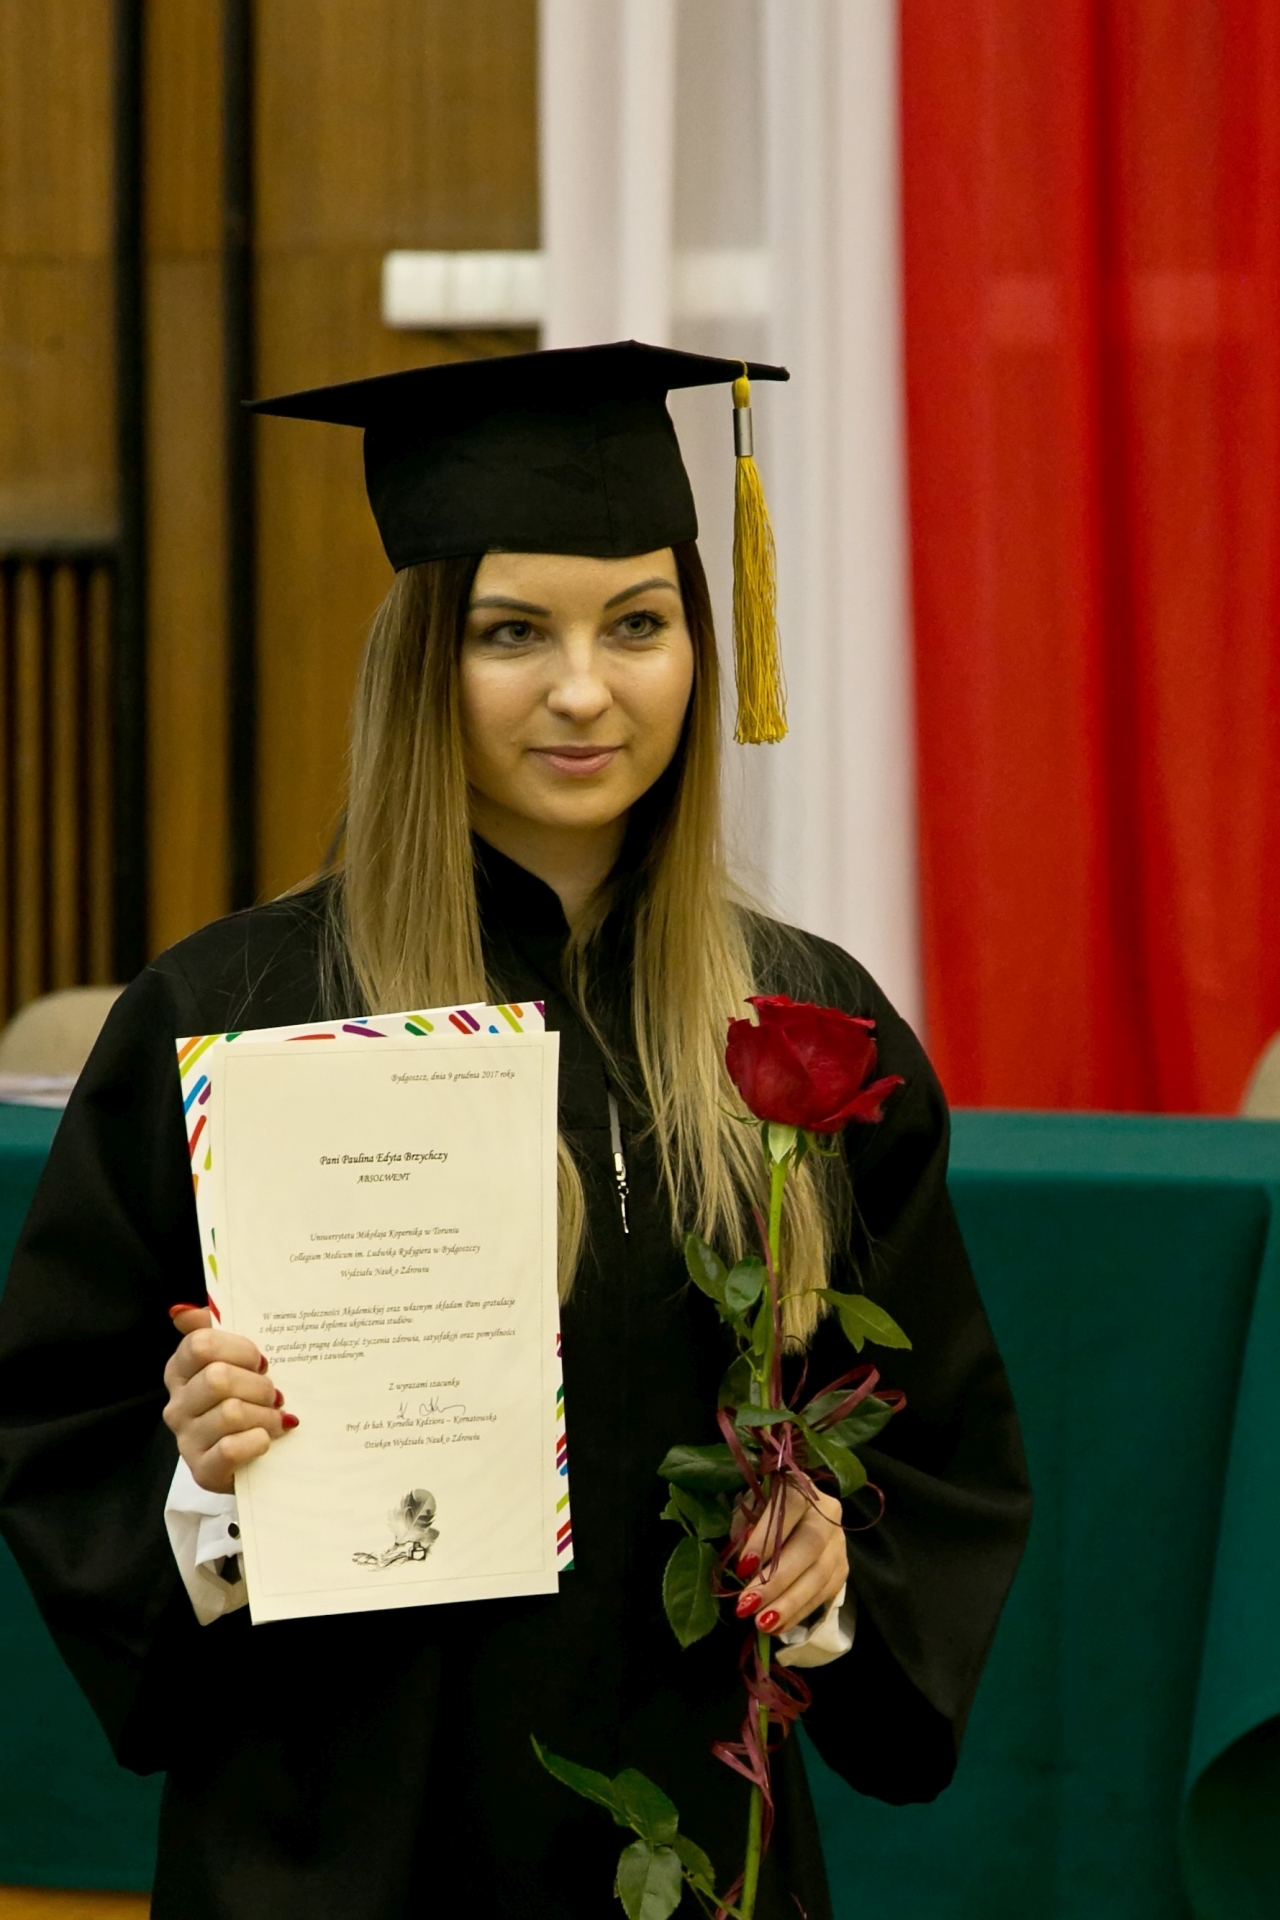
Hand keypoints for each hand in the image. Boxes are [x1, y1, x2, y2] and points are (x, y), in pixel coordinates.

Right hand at [163, 1304, 296, 1493]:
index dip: (239, 1349)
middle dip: (257, 1384)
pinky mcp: (203, 1471)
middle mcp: (177, 1405)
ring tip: (275, 1418)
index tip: (259, 1361)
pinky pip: (232, 1449)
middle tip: (273, 1394)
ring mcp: (187, 1440)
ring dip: (265, 1414)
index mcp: (180, 1371)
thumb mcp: (235, 1360)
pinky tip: (265, 1439)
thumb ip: (211, 1328)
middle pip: (218, 1378)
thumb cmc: (246, 1400)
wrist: (253, 1458)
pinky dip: (257, 1441)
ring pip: (230, 1413)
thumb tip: (182, 1311)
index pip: (200, 1344)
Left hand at [733, 1478, 847, 1637]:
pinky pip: (824, 1594)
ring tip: (762, 1624)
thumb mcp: (750, 1506)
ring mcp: (839, 1542)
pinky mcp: (842, 1568)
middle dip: (777, 1581)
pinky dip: (799, 1613)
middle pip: (808, 1548)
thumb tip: (745, 1564)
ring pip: (820, 1576)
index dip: (766, 1539)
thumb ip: (746, 1527)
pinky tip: (778, 1627)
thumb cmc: (764, 1508)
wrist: (798, 1513)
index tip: (742, 1567)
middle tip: (747, 1605)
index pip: (788, 1509)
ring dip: (789, 1604)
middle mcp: (827, 1513)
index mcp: (801, 1486)